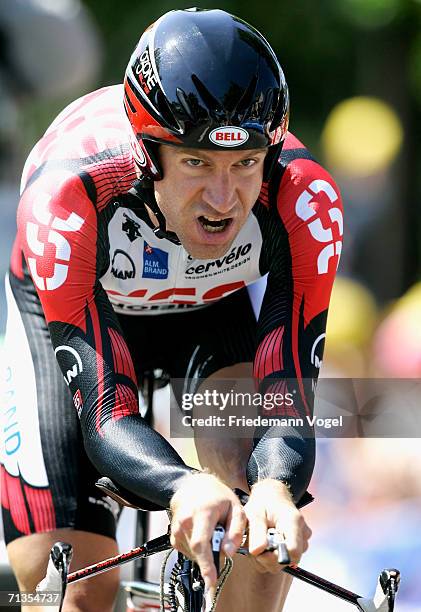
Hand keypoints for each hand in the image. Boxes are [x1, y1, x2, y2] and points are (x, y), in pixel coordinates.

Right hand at [170, 473, 245, 588]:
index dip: (206, 565)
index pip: (201, 544)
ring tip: (212, 532)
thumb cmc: (216, 497)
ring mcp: (176, 530)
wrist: (192, 487)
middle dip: (212, 558)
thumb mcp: (235, 508)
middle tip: (221, 544)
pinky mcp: (174, 538)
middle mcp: (185, 522)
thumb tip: (228, 553)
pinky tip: (203, 534)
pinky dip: (200, 550)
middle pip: (198, 552)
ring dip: (207, 552)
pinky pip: (189, 552)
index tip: (211, 582)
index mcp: (201, 513)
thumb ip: (235, 531)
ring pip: (195, 554)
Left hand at [244, 479, 311, 573]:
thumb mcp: (254, 513)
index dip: (274, 557)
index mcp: (293, 521)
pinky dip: (274, 555)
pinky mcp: (300, 544)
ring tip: (262, 540)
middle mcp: (303, 531)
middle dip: (269, 558)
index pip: (292, 551)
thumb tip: (257, 552)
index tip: (259, 552)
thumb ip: (256, 533)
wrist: (272, 496)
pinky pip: (287, 558)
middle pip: (290, 559)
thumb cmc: (263, 503)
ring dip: (270, 557)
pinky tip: (268, 543)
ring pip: (287, 561)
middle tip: (256, 544)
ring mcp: (303, 539)